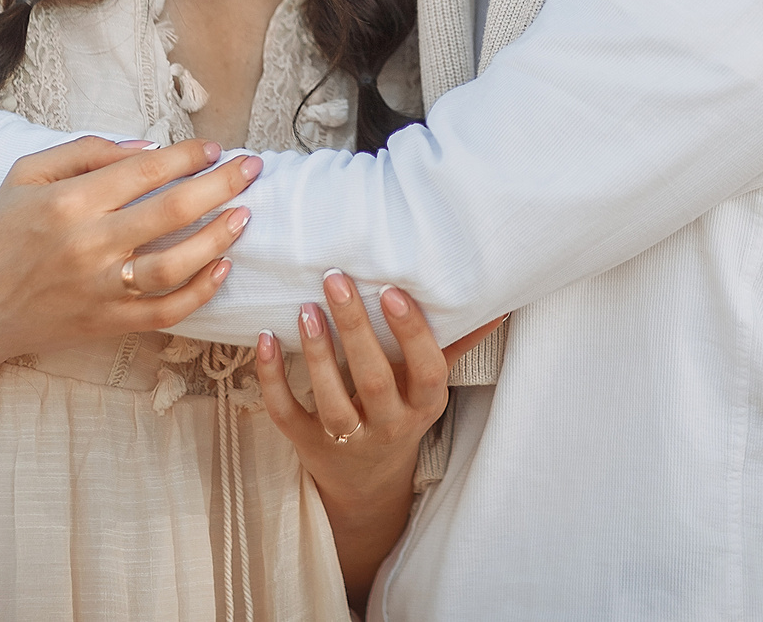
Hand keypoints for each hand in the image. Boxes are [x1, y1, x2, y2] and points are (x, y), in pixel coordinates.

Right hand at [0, 135, 260, 368]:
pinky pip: (166, 312)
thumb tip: (147, 147)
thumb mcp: (26, 175)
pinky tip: (223, 268)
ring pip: (176, 265)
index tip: (215, 147)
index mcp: (68, 203)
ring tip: (245, 216)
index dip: (188, 155)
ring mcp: (102, 290)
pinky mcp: (109, 324)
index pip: (145, 171)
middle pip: (173, 211)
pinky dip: (200, 292)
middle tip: (252, 168)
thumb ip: (85, 152)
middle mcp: (89, 246)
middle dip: (221, 184)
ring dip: (219, 238)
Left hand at [257, 270, 503, 590]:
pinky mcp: (308, 445)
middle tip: (335, 278)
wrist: (368, 483)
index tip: (391, 291)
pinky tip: (265, 338)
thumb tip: (497, 301)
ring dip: (317, 353)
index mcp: (424, 405)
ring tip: (305, 308)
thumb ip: (457, 341)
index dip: (411, 333)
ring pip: (331, 400)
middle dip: (355, 328)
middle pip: (373, 380)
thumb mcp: (430, 384)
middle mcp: (389, 425)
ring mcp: (347, 439)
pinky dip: (272, 378)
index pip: (425, 370)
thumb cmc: (403, 411)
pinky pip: (287, 413)